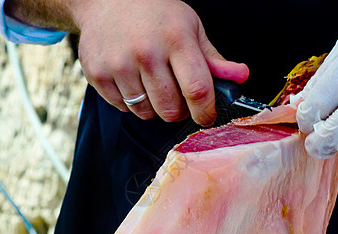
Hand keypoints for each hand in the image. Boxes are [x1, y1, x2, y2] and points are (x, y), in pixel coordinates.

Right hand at [71, 0, 248, 125]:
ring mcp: (118, 64)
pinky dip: (131, 102)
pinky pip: (123, 108)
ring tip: (151, 83)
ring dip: (154, 107)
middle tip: (176, 96)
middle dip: (178, 111)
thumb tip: (241, 76)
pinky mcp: (97, 74)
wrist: (107, 1)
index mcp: (175, 39)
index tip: (206, 117)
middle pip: (170, 110)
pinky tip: (132, 80)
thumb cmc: (155, 15)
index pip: (197, 90)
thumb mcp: (190, 28)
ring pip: (146, 113)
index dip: (205, 112)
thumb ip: (214, 59)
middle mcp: (146, 52)